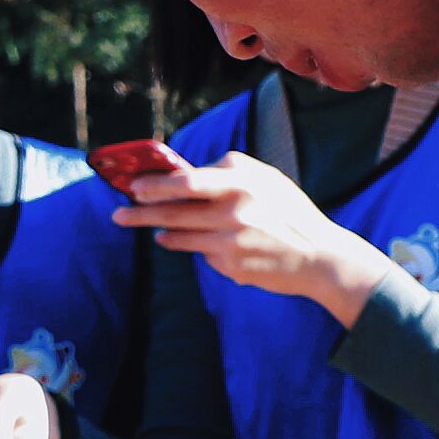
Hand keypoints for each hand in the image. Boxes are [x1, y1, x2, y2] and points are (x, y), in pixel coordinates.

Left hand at [119, 155, 388, 323]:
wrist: (319, 257)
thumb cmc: (288, 213)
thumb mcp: (264, 180)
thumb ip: (226, 174)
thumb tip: (180, 175)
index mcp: (243, 180)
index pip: (186, 181)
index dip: (155, 184)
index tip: (133, 187)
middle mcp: (235, 209)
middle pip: (174, 210)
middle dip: (141, 212)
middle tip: (119, 214)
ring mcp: (231, 239)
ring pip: (180, 235)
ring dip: (160, 232)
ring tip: (152, 231)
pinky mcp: (231, 264)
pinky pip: (201, 253)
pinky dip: (195, 248)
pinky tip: (196, 245)